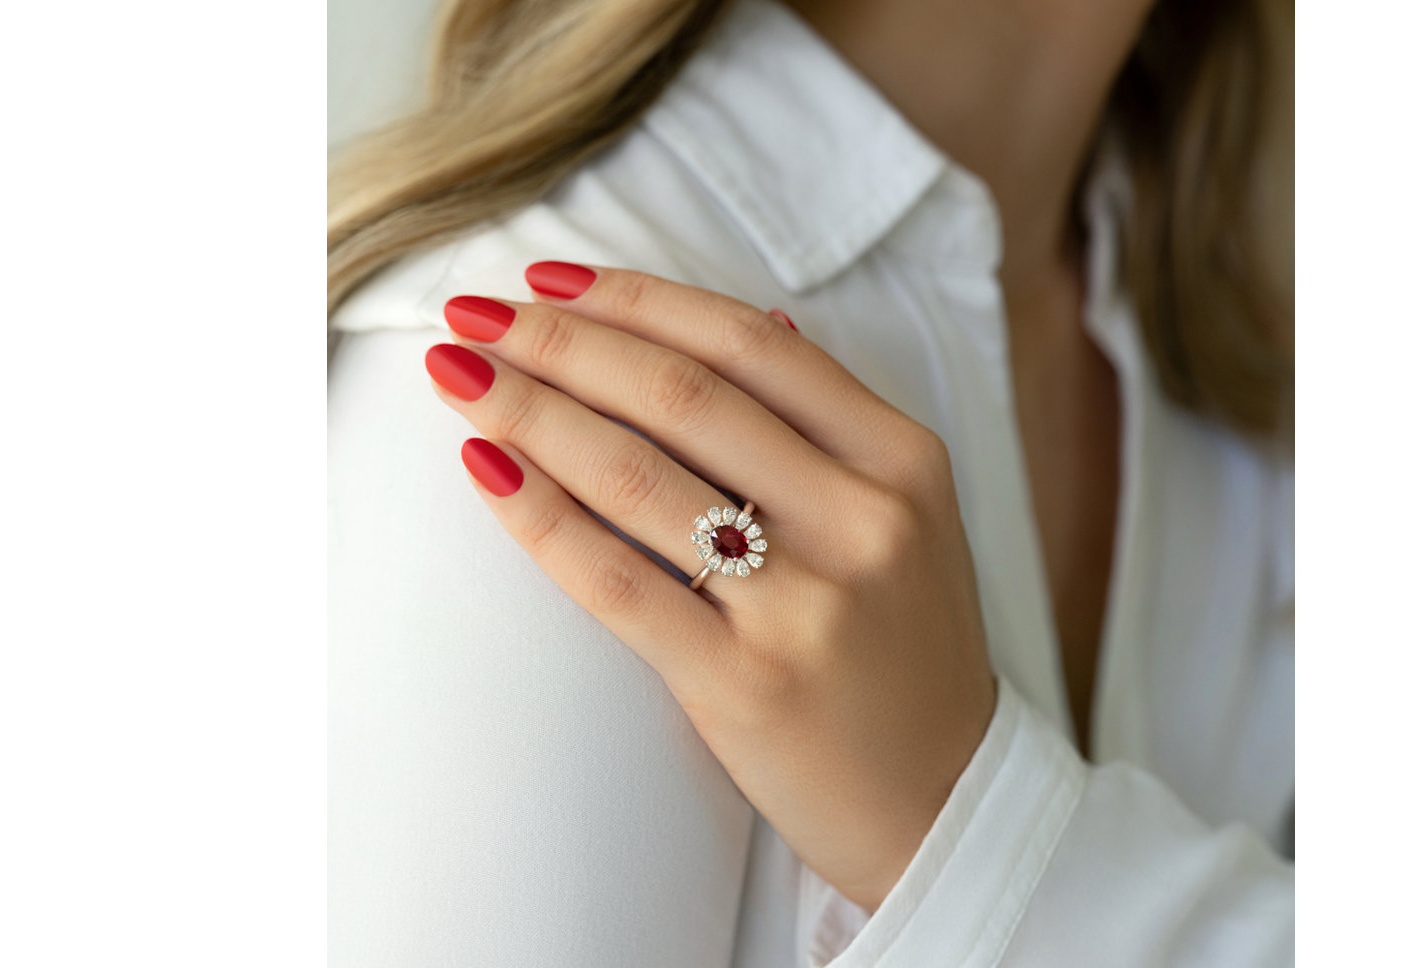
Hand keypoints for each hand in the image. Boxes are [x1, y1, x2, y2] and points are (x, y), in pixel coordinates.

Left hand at [424, 262, 996, 908]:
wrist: (943, 804)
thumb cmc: (905, 655)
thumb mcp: (907, 522)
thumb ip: (829, 428)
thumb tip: (748, 327)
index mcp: (903, 461)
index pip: (750, 343)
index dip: (635, 298)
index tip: (548, 280)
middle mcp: (863, 519)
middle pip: (683, 393)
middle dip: (561, 340)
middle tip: (474, 316)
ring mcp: (807, 605)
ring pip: (637, 473)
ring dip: (528, 410)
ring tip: (458, 377)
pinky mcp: (746, 684)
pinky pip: (616, 580)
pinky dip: (538, 515)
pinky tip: (486, 469)